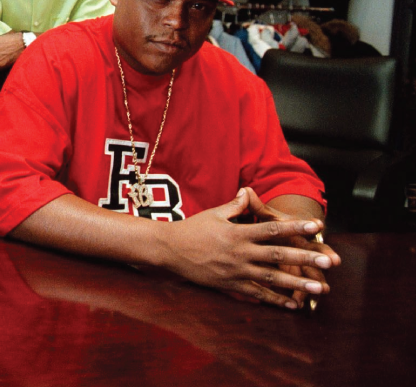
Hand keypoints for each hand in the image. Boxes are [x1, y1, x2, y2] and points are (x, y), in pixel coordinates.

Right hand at [159, 188, 336, 309]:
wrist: (170, 249)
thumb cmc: (193, 229)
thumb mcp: (214, 214)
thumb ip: (235, 206)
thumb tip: (249, 192)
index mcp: (238, 233)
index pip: (272, 229)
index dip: (295, 228)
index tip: (316, 227)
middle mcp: (240, 253)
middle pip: (278, 256)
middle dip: (305, 258)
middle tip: (328, 262)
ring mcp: (236, 271)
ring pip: (272, 278)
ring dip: (297, 283)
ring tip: (319, 287)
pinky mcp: (230, 285)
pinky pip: (257, 294)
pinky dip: (275, 300)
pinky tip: (293, 304)